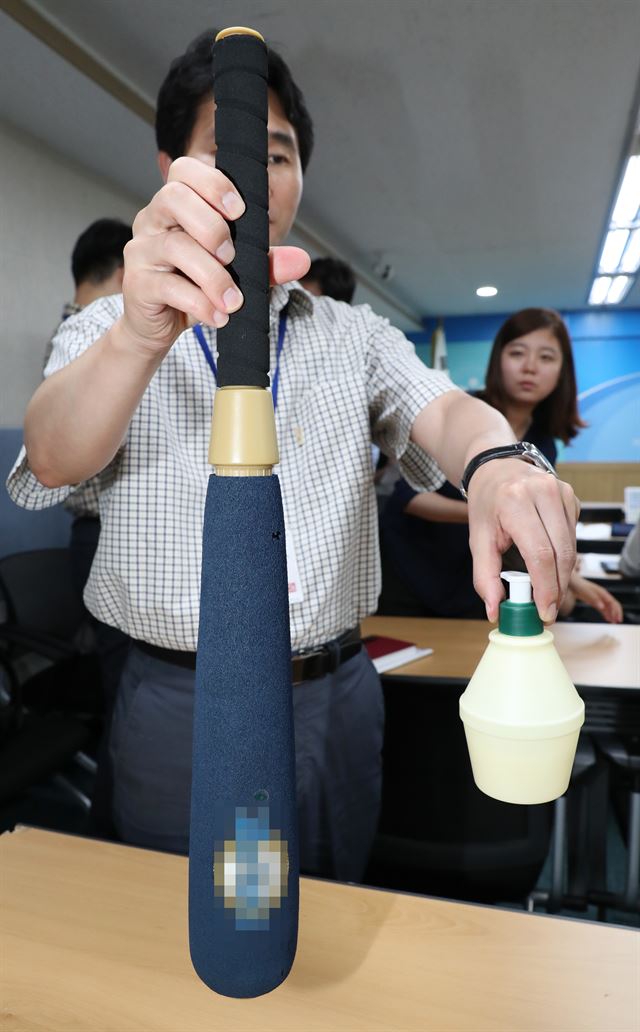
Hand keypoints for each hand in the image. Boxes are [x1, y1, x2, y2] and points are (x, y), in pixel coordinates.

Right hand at [120, 156, 308, 354]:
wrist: (160, 327)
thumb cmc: (195, 288)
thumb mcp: (235, 273)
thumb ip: (266, 263)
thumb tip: (302, 261)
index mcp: (176, 206)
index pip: (185, 171)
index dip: (214, 184)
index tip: (240, 211)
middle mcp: (153, 220)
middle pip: (174, 197)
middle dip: (211, 225)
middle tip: (232, 256)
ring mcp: (142, 250)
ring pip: (175, 246)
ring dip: (213, 275)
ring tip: (233, 300)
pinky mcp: (137, 283)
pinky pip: (169, 286)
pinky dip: (200, 303)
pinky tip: (218, 317)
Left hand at [467, 459, 578, 623]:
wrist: (496, 469)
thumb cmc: (487, 505)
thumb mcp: (478, 539)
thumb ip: (485, 576)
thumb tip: (493, 611)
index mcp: (515, 501)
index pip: (540, 553)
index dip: (546, 587)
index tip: (544, 612)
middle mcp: (542, 492)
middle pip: (561, 553)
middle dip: (557, 588)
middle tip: (547, 610)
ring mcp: (561, 492)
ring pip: (571, 547)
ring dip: (562, 575)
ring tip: (547, 591)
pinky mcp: (571, 496)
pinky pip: (573, 536)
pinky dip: (563, 556)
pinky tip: (549, 562)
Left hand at [568, 573, 623, 622]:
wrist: (571, 582)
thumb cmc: (578, 586)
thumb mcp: (586, 592)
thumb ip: (594, 599)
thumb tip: (602, 607)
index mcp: (602, 592)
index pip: (613, 603)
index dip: (616, 611)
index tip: (618, 619)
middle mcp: (602, 595)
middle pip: (613, 605)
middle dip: (617, 613)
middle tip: (618, 622)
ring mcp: (599, 598)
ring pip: (609, 607)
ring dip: (612, 615)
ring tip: (614, 623)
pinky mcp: (595, 601)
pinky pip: (603, 608)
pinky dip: (607, 614)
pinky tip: (607, 619)